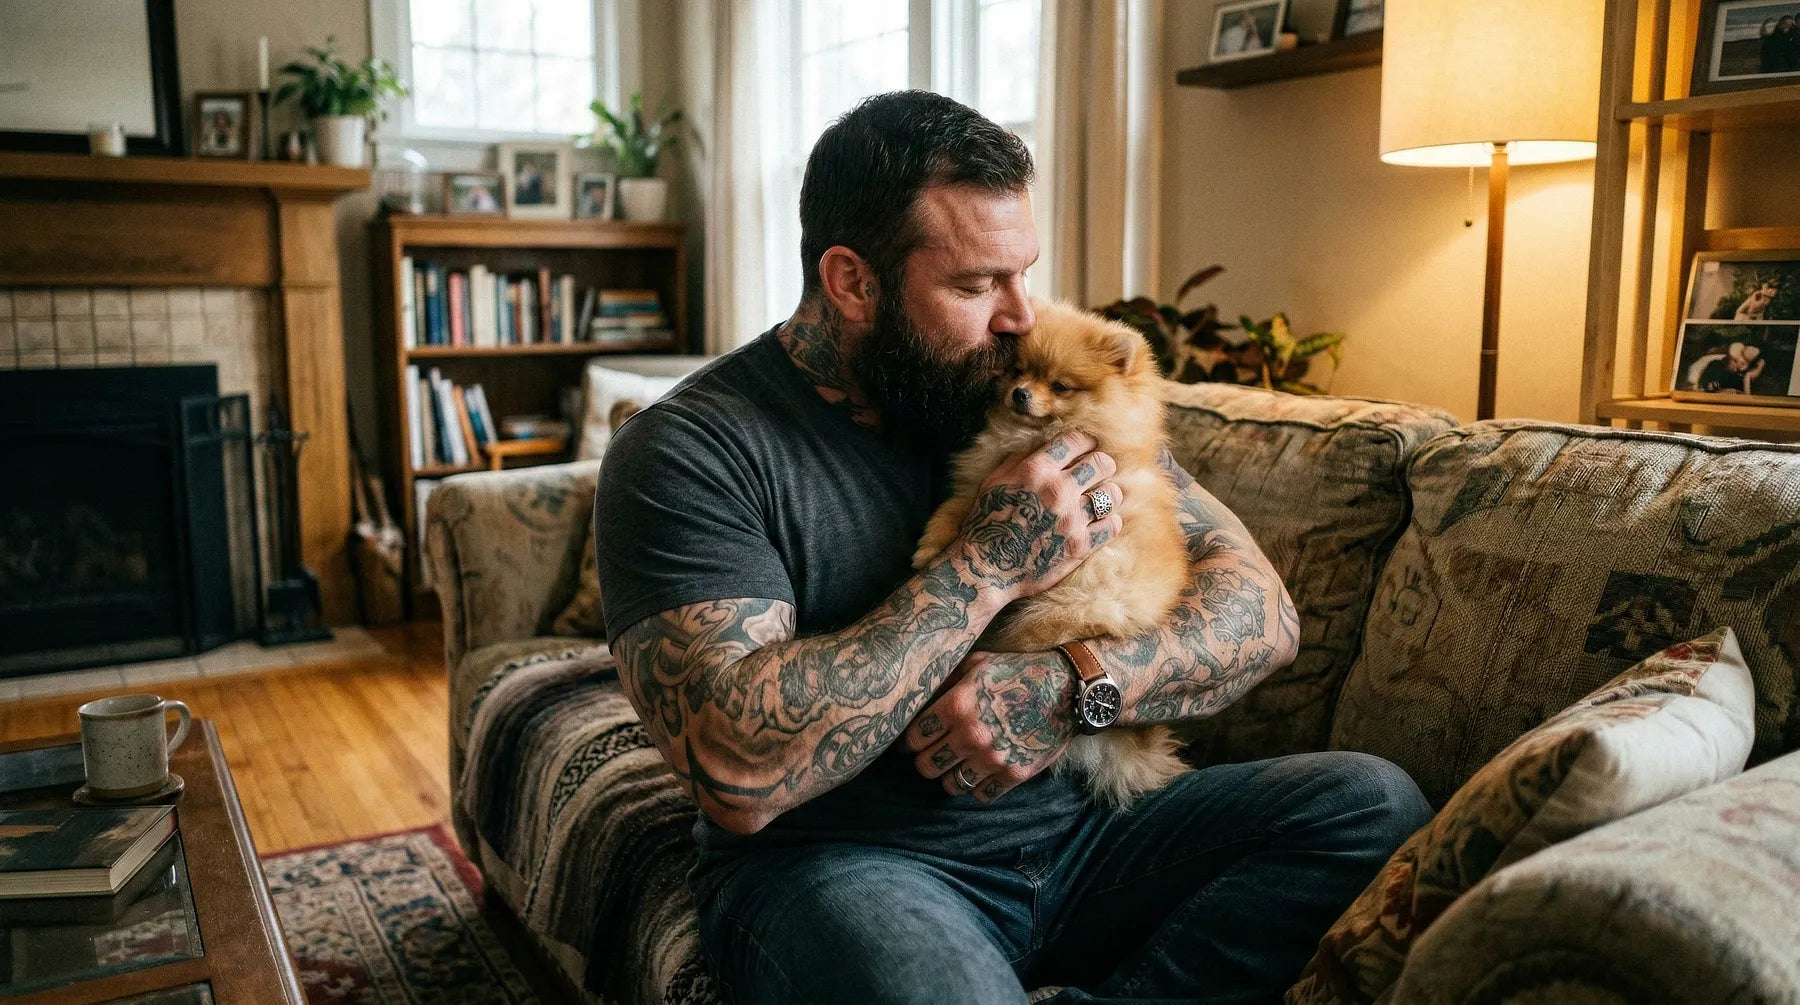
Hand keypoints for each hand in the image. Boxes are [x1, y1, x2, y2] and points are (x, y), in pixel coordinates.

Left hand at [902, 650, 1077, 801]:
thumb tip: (918, 696)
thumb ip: (946, 682)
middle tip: (933, 753)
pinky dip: (978, 786)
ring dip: (950, 775)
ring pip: (951, 785)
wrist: (1067, 688)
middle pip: (926, 766)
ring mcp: (993, 758)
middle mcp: (971, 736)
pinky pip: (981, 794)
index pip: (913, 738)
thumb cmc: (1018, 671)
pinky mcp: (1014, 773)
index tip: (912, 742)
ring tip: (958, 763)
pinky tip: (981, 771)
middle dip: (925, 760)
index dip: (909, 741)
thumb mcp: (976, 664)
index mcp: (957, 706)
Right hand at [952, 431, 1123, 603]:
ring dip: (1108, 493)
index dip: (1086, 441)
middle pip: (1101, 463)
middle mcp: (1057, 490)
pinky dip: (1110, 521)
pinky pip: (1112, 526)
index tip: (1089, 446)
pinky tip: (1102, 521)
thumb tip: (1042, 446)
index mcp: (1036, 470)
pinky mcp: (1080, 546)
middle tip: (1098, 471)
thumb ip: (1020, 459)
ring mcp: (1071, 519)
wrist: (986, 567)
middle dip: (1102, 464)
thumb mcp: (995, 481)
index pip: (1075, 442)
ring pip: (1111, 494)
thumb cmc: (987, 521)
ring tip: (1102, 497)